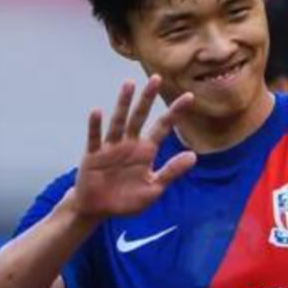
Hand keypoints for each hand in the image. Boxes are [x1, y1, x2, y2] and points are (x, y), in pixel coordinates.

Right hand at [73, 76, 196, 219]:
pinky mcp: (93, 156)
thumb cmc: (126, 200)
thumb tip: (194, 156)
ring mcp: (110, 148)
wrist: (98, 209)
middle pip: (140, 117)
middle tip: (157, 78)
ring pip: (118, 122)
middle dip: (148, 98)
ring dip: (123, 104)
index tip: (189, 97)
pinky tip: (97, 112)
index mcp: (146, 151)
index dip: (175, 113)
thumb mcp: (153, 189)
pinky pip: (94, 139)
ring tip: (129, 85)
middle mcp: (129, 144)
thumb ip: (171, 172)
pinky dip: (95, 126)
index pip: (163, 127)